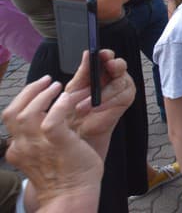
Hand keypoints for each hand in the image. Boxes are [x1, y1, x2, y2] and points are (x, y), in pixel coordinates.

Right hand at [3, 77, 102, 208]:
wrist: (71, 197)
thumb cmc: (65, 176)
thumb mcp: (42, 156)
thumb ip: (38, 140)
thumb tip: (47, 119)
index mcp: (18, 149)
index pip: (11, 117)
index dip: (24, 99)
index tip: (39, 89)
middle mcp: (23, 146)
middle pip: (13, 112)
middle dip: (29, 91)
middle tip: (48, 82)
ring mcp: (38, 145)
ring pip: (28, 113)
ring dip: (44, 95)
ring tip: (58, 87)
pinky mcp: (58, 143)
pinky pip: (52, 118)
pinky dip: (59, 105)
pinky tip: (67, 99)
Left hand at [65, 50, 135, 142]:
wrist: (78, 130)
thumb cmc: (75, 108)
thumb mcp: (74, 88)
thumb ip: (83, 71)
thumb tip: (88, 54)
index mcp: (100, 70)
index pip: (107, 56)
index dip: (106, 54)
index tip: (101, 54)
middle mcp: (113, 76)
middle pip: (120, 65)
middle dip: (114, 65)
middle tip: (108, 66)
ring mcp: (121, 86)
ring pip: (119, 82)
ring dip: (102, 93)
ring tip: (85, 104)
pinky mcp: (126, 99)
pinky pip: (121, 97)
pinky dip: (107, 102)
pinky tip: (96, 107)